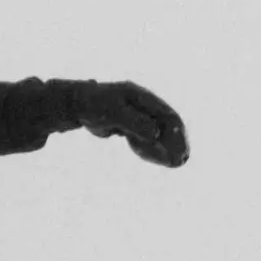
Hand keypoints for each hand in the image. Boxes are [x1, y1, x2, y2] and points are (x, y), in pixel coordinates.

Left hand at [70, 81, 188, 166]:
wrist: (77, 105)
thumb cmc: (95, 105)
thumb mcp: (114, 113)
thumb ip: (135, 122)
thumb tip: (156, 134)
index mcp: (143, 97)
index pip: (168, 116)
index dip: (178, 134)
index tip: (183, 150)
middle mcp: (144, 105)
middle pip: (166, 125)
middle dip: (176, 143)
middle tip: (182, 160)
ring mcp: (138, 115)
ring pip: (157, 133)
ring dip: (166, 148)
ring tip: (174, 163)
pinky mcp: (131, 125)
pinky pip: (146, 138)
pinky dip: (152, 149)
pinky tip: (158, 159)